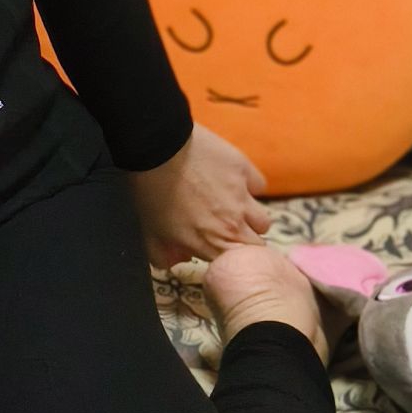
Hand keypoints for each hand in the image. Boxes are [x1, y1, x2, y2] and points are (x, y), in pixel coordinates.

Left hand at [123, 121, 271, 270]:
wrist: (156, 147)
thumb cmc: (149, 190)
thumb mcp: (148, 231)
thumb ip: (164, 256)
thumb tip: (181, 261)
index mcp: (212, 245)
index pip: (238, 265)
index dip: (231, 259)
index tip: (223, 250)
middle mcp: (233, 226)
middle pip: (256, 247)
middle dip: (244, 242)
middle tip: (227, 229)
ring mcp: (242, 198)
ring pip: (263, 220)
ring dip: (250, 217)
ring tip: (232, 206)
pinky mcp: (245, 170)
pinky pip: (258, 186)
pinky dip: (249, 186)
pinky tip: (233, 180)